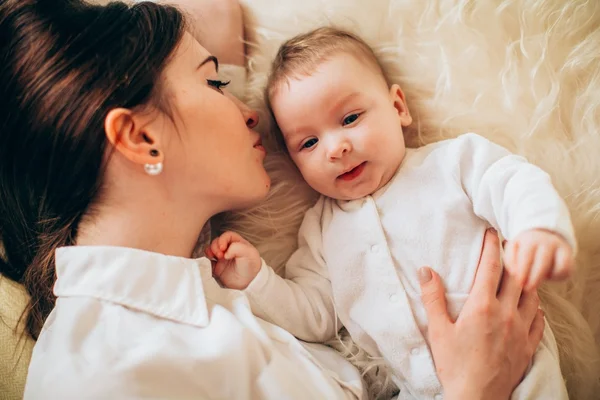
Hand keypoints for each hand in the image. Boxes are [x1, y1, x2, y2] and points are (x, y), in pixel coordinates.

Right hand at [205, 231, 260, 289]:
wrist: (249, 283)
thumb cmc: (251, 266)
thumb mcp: (248, 253)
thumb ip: (237, 247)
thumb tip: (225, 252)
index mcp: (237, 243)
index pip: (226, 236)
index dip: (222, 239)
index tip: (223, 248)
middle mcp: (229, 250)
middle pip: (217, 242)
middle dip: (215, 247)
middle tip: (220, 255)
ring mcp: (222, 258)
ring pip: (211, 250)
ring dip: (209, 252)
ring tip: (213, 258)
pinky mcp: (217, 268)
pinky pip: (208, 262)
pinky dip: (206, 261)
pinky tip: (209, 264)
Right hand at [419, 228, 543, 399]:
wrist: (477, 397)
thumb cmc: (455, 364)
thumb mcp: (438, 330)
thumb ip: (432, 298)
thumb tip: (426, 270)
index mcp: (482, 306)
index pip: (490, 268)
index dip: (491, 247)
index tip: (492, 232)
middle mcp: (505, 313)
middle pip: (516, 276)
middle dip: (513, 257)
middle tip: (510, 245)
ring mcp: (520, 329)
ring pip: (531, 295)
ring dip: (526, 279)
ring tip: (521, 271)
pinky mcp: (527, 345)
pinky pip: (539, 320)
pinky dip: (536, 307)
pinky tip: (531, 305)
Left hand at [504, 229, 573, 290]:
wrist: (542, 237)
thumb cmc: (522, 249)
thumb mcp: (513, 251)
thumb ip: (510, 261)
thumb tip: (514, 273)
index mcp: (529, 239)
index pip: (527, 256)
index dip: (523, 270)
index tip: (519, 282)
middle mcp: (547, 242)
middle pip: (543, 261)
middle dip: (535, 277)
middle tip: (528, 288)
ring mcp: (560, 247)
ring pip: (558, 266)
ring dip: (546, 277)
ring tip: (534, 284)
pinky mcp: (568, 256)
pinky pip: (566, 269)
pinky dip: (558, 276)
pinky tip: (547, 277)